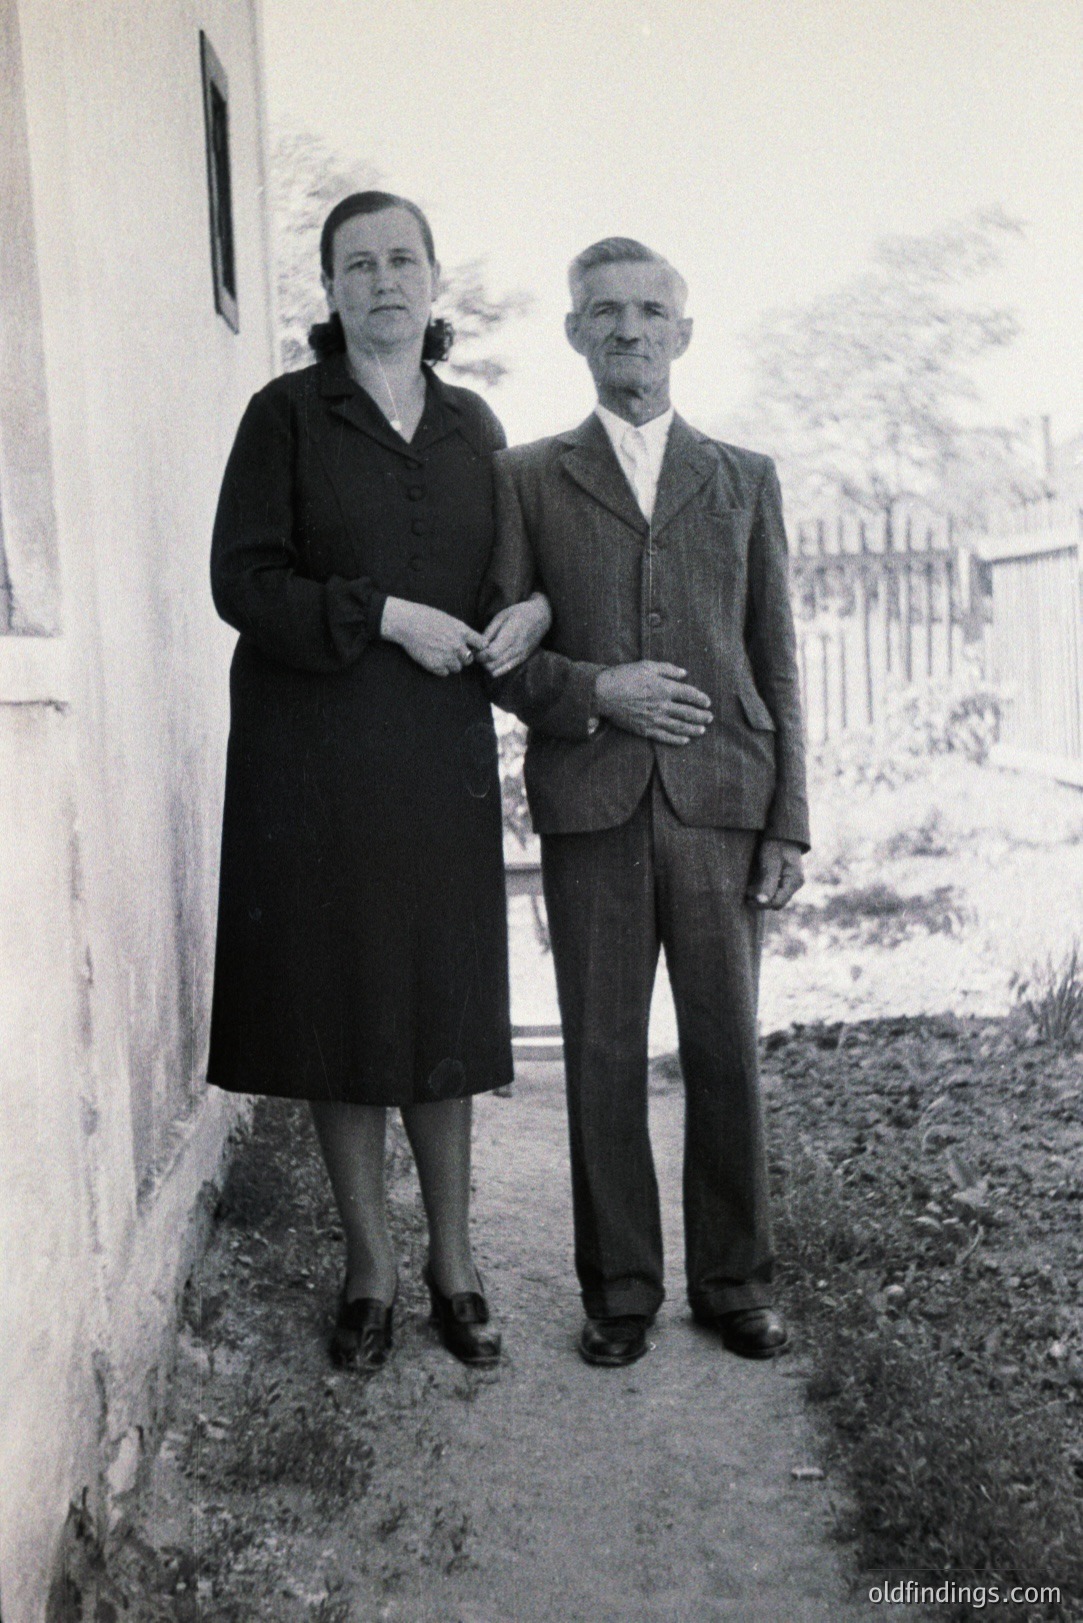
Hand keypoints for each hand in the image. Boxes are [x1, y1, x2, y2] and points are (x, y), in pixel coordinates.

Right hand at [380, 597, 483, 675]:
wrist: (407, 623)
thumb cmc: (425, 617)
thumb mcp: (448, 619)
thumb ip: (460, 631)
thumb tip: (469, 641)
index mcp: (462, 631)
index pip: (482, 644)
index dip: (478, 647)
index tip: (473, 648)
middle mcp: (457, 645)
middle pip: (470, 659)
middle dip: (463, 657)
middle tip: (452, 652)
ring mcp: (447, 656)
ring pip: (457, 668)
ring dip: (451, 664)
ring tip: (440, 655)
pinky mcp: (436, 665)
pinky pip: (445, 673)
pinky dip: (440, 669)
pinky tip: (433, 659)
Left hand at [476, 592, 552, 677]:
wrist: (541, 617)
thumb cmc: (519, 613)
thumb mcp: (501, 616)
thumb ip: (489, 632)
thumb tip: (478, 645)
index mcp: (510, 635)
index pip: (491, 653)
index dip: (480, 654)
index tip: (476, 648)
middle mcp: (516, 648)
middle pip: (493, 664)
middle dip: (481, 660)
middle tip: (479, 652)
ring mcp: (520, 655)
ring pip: (498, 670)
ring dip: (488, 665)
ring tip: (486, 655)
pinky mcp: (522, 659)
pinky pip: (506, 669)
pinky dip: (496, 668)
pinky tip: (494, 660)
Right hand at [594, 662, 712, 743]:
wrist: (603, 693)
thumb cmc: (624, 676)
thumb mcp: (647, 665)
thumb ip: (668, 669)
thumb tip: (684, 673)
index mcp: (664, 687)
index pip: (689, 694)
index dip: (700, 699)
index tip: (707, 702)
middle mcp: (662, 705)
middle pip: (688, 713)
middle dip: (701, 716)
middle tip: (709, 718)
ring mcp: (654, 719)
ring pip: (679, 726)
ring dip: (693, 729)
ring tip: (702, 730)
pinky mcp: (644, 729)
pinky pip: (664, 737)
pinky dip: (676, 740)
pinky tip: (685, 740)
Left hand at [747, 838, 804, 908]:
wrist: (781, 834)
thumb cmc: (776, 845)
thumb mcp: (770, 863)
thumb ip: (767, 883)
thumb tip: (762, 901)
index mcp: (794, 881)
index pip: (777, 903)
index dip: (762, 903)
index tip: (747, 897)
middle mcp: (795, 884)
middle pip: (777, 902)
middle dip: (761, 900)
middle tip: (746, 893)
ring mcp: (791, 883)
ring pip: (775, 898)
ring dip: (761, 896)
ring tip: (748, 889)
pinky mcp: (786, 880)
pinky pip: (775, 891)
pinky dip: (764, 890)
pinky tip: (754, 885)